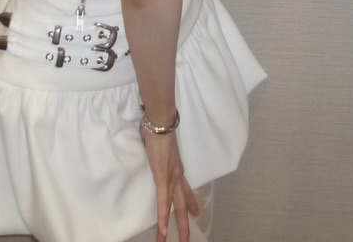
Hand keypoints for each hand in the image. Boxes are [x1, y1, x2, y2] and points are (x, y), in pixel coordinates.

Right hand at [142, 127, 198, 241]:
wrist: (160, 122)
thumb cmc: (158, 130)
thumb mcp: (161, 145)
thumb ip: (161, 153)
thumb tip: (155, 151)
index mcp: (177, 168)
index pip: (186, 189)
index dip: (192, 202)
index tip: (197, 212)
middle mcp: (177, 175)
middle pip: (183, 204)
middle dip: (185, 222)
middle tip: (187, 238)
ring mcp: (171, 178)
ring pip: (175, 208)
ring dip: (176, 227)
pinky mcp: (162, 178)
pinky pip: (163, 203)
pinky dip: (163, 218)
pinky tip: (163, 231)